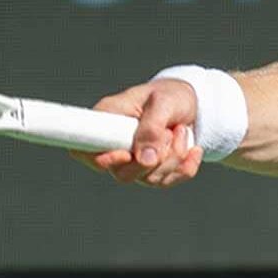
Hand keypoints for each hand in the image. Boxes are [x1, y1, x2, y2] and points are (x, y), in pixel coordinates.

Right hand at [70, 79, 202, 187]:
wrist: (193, 102)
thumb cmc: (170, 95)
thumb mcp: (163, 103)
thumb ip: (151, 128)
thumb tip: (144, 160)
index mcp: (107, 120)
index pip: (83, 150)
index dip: (101, 160)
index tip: (126, 154)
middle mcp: (116, 145)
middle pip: (122, 173)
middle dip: (154, 157)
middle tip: (170, 131)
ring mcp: (134, 161)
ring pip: (149, 179)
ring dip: (173, 157)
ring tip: (181, 130)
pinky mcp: (154, 171)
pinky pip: (168, 181)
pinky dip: (185, 167)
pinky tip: (194, 150)